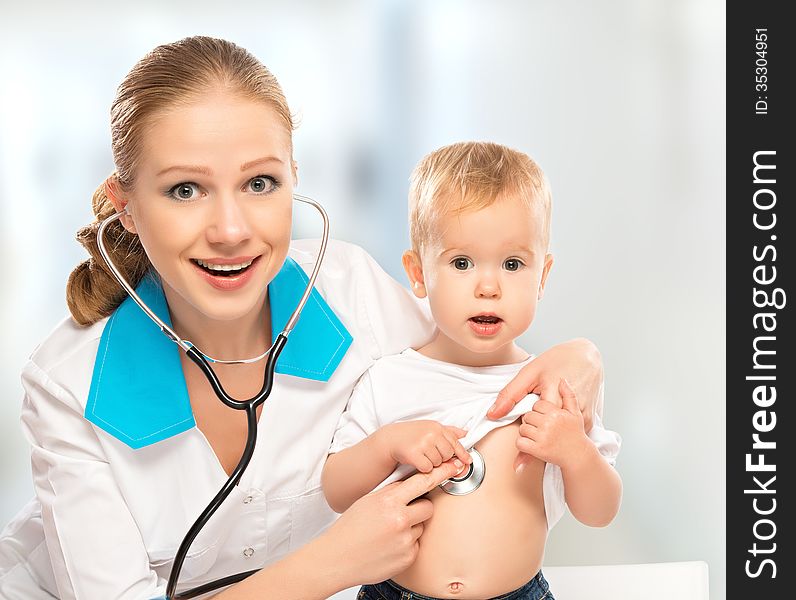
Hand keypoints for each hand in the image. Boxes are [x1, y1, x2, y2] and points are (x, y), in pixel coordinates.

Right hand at [324, 460, 462, 586]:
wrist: (337, 558)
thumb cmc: (349, 528)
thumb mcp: (368, 501)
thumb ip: (391, 493)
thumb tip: (411, 485)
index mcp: (389, 501)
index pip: (422, 482)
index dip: (441, 473)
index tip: (453, 467)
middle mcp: (400, 519)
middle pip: (428, 507)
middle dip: (419, 508)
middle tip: (403, 513)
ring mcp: (405, 540)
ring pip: (421, 527)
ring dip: (411, 528)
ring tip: (389, 533)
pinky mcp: (408, 557)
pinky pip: (416, 545)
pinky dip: (406, 545)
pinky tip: (389, 546)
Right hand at [381, 420, 471, 473]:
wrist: (391, 438)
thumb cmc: (412, 433)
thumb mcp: (431, 427)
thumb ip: (449, 431)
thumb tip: (465, 433)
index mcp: (437, 427)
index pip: (455, 442)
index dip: (463, 453)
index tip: (467, 460)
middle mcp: (431, 434)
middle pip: (448, 455)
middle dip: (442, 457)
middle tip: (431, 454)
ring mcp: (423, 444)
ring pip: (438, 463)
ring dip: (432, 463)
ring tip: (423, 455)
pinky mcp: (414, 454)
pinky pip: (427, 468)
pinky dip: (423, 467)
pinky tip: (418, 460)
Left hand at [489, 338, 601, 432]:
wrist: (586, 357)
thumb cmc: (557, 361)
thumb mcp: (530, 373)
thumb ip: (510, 394)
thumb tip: (492, 415)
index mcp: (552, 399)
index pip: (528, 423)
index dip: (523, 418)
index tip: (528, 407)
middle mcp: (567, 413)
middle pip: (538, 430)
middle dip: (534, 421)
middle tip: (540, 399)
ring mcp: (579, 419)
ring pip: (551, 435)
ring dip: (546, 426)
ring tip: (551, 403)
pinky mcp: (586, 422)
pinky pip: (564, 434)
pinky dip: (558, 428)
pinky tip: (559, 413)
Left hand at [513, 379, 590, 471]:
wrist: (579, 455)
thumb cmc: (576, 432)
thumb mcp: (575, 411)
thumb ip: (569, 394)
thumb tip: (563, 380)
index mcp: (558, 412)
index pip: (537, 405)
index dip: (537, 410)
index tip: (543, 415)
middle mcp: (550, 423)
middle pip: (528, 416)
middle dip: (531, 420)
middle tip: (540, 425)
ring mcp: (544, 437)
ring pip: (523, 429)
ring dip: (527, 431)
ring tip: (537, 434)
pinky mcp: (539, 450)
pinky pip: (520, 442)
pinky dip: (522, 443)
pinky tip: (532, 443)